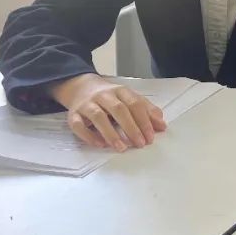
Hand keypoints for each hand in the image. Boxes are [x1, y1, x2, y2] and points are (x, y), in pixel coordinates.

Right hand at [50, 74, 165, 150]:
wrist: (80, 87)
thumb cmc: (110, 98)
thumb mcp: (129, 99)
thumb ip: (146, 111)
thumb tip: (162, 126)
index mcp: (120, 91)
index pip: (134, 103)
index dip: (144, 120)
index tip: (151, 137)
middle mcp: (103, 95)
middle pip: (118, 110)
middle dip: (131, 127)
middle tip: (140, 144)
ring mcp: (87, 104)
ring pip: (98, 117)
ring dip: (111, 133)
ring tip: (122, 148)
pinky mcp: (73, 114)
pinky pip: (78, 125)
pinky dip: (89, 135)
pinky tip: (100, 145)